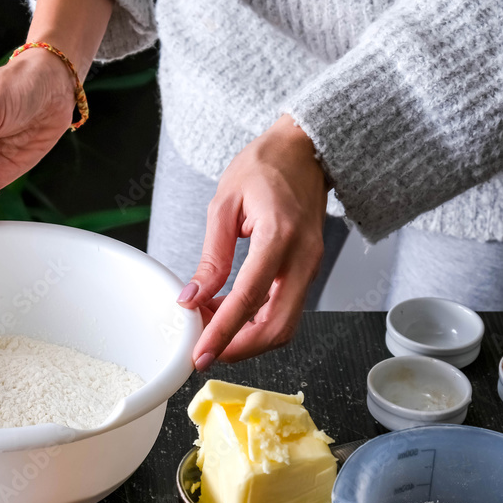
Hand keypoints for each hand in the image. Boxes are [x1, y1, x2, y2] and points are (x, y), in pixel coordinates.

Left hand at [176, 114, 328, 369]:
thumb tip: (192, 297)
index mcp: (279, 236)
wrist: (305, 150)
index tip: (199, 353)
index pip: (249, 299)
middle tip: (204, 351)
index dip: (222, 332)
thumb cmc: (264, 166)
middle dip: (239, 349)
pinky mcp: (308, 271)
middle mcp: (303, 258)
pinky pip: (285, 310)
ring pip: (284, 325)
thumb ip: (212, 256)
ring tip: (211, 328)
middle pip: (277, 327)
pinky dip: (257, 322)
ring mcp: (311, 267)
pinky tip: (229, 313)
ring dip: (247, 338)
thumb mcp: (224, 204)